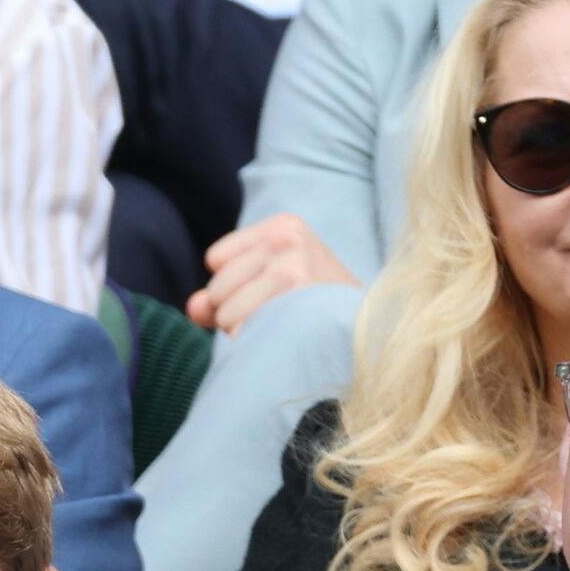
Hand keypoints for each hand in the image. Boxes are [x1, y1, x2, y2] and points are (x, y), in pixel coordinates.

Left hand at [186, 215, 358, 336]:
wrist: (375, 335)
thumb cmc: (320, 311)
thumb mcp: (273, 287)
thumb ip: (222, 294)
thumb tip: (194, 308)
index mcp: (285, 226)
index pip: (216, 259)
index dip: (235, 286)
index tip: (273, 294)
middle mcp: (288, 239)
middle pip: (218, 287)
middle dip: (236, 311)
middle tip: (282, 318)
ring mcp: (293, 267)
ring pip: (225, 312)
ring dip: (246, 332)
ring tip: (286, 330)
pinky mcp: (295, 298)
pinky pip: (241, 330)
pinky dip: (254, 344)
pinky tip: (285, 342)